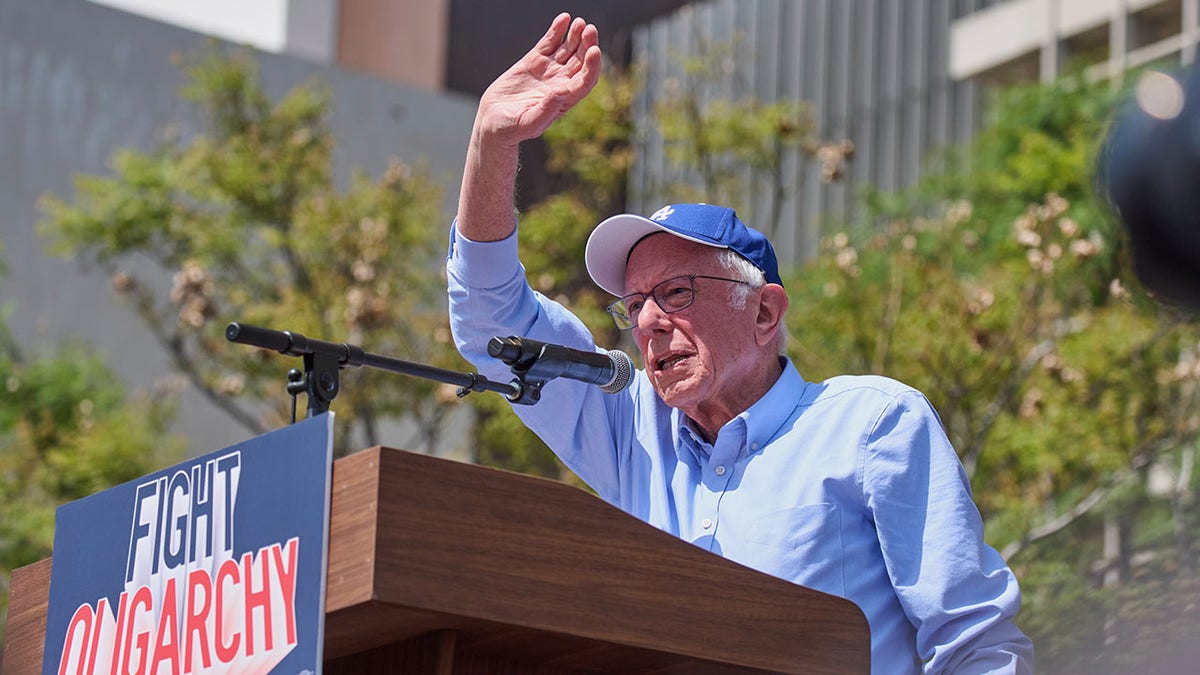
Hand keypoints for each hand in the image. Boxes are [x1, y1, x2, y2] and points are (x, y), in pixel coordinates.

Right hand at [475, 13, 601, 148]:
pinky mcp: (534, 61)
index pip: (585, 80)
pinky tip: (564, 18)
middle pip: (580, 61)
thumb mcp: (529, 123)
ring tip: (580, 22)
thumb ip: (546, 110)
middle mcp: (560, 83)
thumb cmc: (512, 129)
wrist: (493, 122)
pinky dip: (557, 31)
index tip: (594, 50)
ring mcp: (548, 71)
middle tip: (589, 29)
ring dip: (575, 36)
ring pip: (567, 50)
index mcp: (565, 100)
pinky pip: (549, 43)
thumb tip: (563, 91)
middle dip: (586, 44)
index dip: (592, 65)